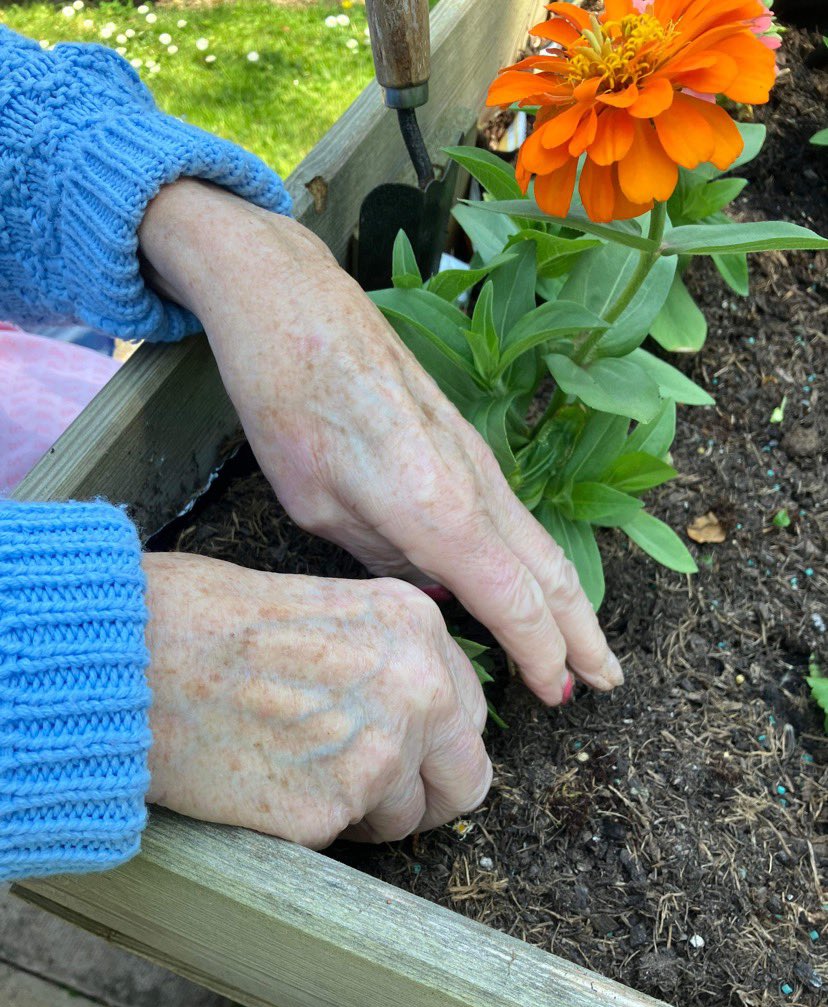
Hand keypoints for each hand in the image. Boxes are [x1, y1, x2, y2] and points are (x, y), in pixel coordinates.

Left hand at [140, 181, 622, 706]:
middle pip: (551, 573)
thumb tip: (433, 591)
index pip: (513, 602)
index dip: (542, 655)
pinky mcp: (463, 441)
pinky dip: (536, 561)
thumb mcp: (319, 508)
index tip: (560, 696)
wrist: (294, 307)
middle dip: (584, 634)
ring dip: (570, 598)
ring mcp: (475, 458)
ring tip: (586, 642)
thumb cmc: (291, 406)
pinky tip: (529, 582)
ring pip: (539, 542)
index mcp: (436, 511)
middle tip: (609, 681)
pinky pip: (514, 516)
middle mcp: (474, 485)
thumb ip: (385, 556)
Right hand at [143, 553, 490, 846]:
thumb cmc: (204, 615)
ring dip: (364, 814)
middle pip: (464, 779)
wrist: (134, 655)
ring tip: (300, 776)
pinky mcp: (328, 812)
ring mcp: (378, 755)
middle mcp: (417, 690)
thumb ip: (382, 654)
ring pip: (404, 820)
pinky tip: (265, 785)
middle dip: (425, 792)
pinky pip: (340, 839)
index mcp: (418, 627)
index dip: (436, 740)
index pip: (468, 713)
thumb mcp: (325, 604)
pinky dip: (308, 825)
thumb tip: (404, 700)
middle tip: (378, 793)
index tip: (411, 751)